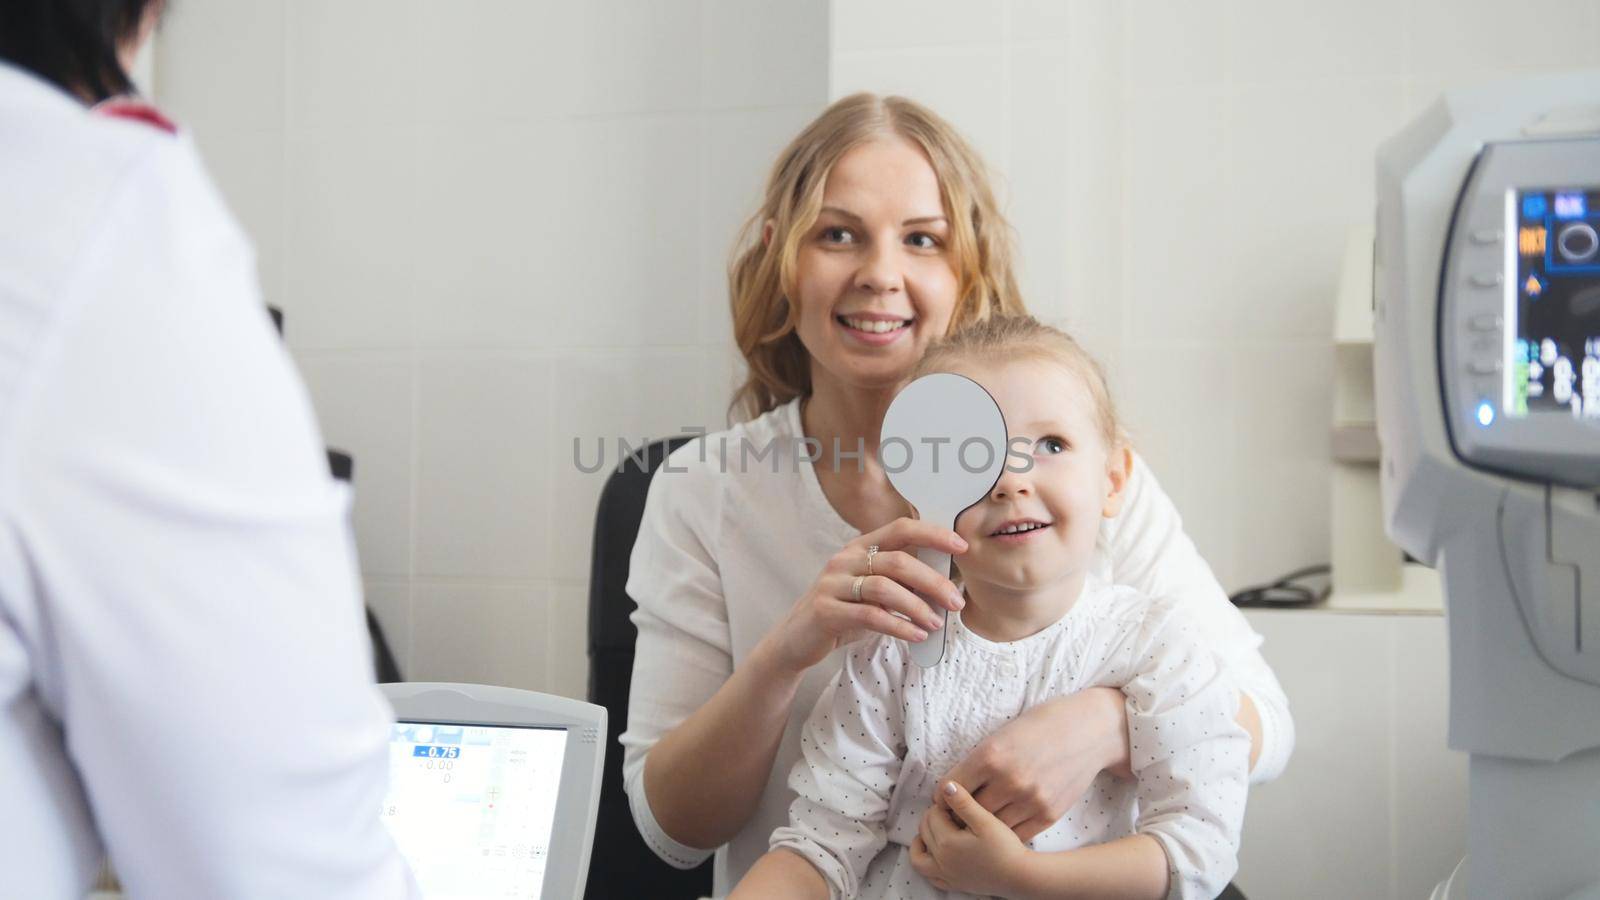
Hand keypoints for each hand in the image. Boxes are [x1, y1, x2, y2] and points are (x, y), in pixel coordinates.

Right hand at [765, 517, 967, 674]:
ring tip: (936, 623)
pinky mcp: (826, 610)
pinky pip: (870, 616)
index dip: (933, 534)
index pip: (900, 528)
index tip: (961, 547)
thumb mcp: (870, 592)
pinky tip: (916, 635)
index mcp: (859, 547)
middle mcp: (845, 559)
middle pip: (898, 561)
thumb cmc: (843, 613)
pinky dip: (899, 626)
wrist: (796, 639)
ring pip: (885, 588)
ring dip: (917, 607)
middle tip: (956, 601)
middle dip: (933, 581)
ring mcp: (832, 583)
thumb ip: (899, 583)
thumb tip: (946, 585)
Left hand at [910, 781, 1028, 895]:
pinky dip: (927, 864)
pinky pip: (930, 877)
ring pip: (919, 857)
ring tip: (933, 830)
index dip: (941, 804)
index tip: (953, 800)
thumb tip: (945, 786)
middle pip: (925, 832)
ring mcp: (946, 875)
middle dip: (932, 817)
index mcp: (947, 842)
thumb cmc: (1005, 847)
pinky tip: (936, 854)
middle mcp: (941, 861)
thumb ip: (964, 803)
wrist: (1019, 876)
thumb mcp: (986, 820)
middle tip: (947, 811)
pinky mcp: (954, 884)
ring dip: (922, 841)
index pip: (933, 815)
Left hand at [941, 687, 1130, 841]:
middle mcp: (1008, 780)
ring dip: (982, 828)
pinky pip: (1016, 834)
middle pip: (968, 811)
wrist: (1088, 730)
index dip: (943, 796)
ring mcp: (1030, 800)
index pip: (951, 787)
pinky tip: (1002, 829)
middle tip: (955, 817)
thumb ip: (980, 760)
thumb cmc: (1042, 725)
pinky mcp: (1048, 814)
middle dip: (958, 815)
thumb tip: (954, 787)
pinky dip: (1005, 834)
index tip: (943, 799)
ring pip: (991, 827)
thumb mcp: (1003, 733)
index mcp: (990, 754)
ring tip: (976, 826)